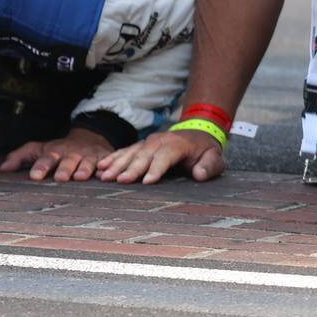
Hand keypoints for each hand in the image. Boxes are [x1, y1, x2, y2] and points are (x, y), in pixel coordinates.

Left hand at [0, 127, 112, 182]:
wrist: (89, 137)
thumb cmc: (60, 149)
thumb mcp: (39, 149)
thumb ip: (20, 157)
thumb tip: (2, 169)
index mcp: (55, 151)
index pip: (46, 158)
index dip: (41, 167)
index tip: (34, 176)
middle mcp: (72, 153)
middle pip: (68, 161)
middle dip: (65, 168)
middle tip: (61, 177)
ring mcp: (90, 156)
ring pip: (88, 162)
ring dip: (84, 169)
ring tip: (80, 177)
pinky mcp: (105, 158)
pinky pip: (107, 164)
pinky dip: (107, 169)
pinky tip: (105, 174)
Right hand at [95, 128, 225, 184]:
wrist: (198, 134)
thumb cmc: (206, 151)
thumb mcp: (215, 157)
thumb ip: (210, 166)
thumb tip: (200, 174)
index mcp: (178, 144)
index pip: (166, 156)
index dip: (156, 168)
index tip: (147, 181)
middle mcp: (160, 141)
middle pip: (144, 155)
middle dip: (132, 168)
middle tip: (119, 181)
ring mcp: (149, 142)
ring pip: (131, 152)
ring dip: (117, 164)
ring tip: (104, 176)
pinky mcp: (141, 145)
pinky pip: (125, 151)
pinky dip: (112, 158)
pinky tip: (100, 167)